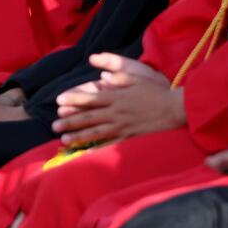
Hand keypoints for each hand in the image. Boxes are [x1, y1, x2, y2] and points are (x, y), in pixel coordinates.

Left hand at [51, 54, 183, 145]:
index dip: (73, 99)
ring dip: (78, 136)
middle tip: (53, 126)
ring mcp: (122, 126)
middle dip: (69, 121)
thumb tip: (102, 74)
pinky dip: (97, 148)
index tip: (58, 101)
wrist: (174, 109)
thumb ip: (118, 75)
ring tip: (64, 140)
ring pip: (96, 132)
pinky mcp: (129, 137)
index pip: (90, 98)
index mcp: (117, 96)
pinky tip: (85, 152)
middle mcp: (117, 112)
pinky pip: (110, 144)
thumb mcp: (137, 78)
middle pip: (89, 117)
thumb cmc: (156, 91)